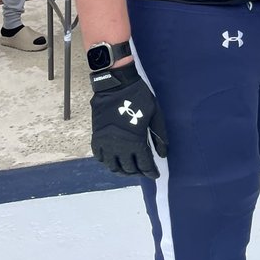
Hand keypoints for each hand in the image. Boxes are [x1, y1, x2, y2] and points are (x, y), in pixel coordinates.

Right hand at [89, 61, 167, 176]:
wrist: (116, 84)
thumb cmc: (139, 97)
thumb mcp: (155, 114)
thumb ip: (160, 135)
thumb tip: (163, 154)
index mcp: (136, 141)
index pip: (145, 165)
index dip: (151, 172)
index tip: (155, 174)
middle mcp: (120, 147)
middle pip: (129, 169)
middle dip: (138, 172)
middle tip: (143, 171)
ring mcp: (106, 143)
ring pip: (113, 166)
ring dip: (122, 171)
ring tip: (128, 169)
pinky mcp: (97, 137)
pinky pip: (100, 157)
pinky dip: (107, 161)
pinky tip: (114, 159)